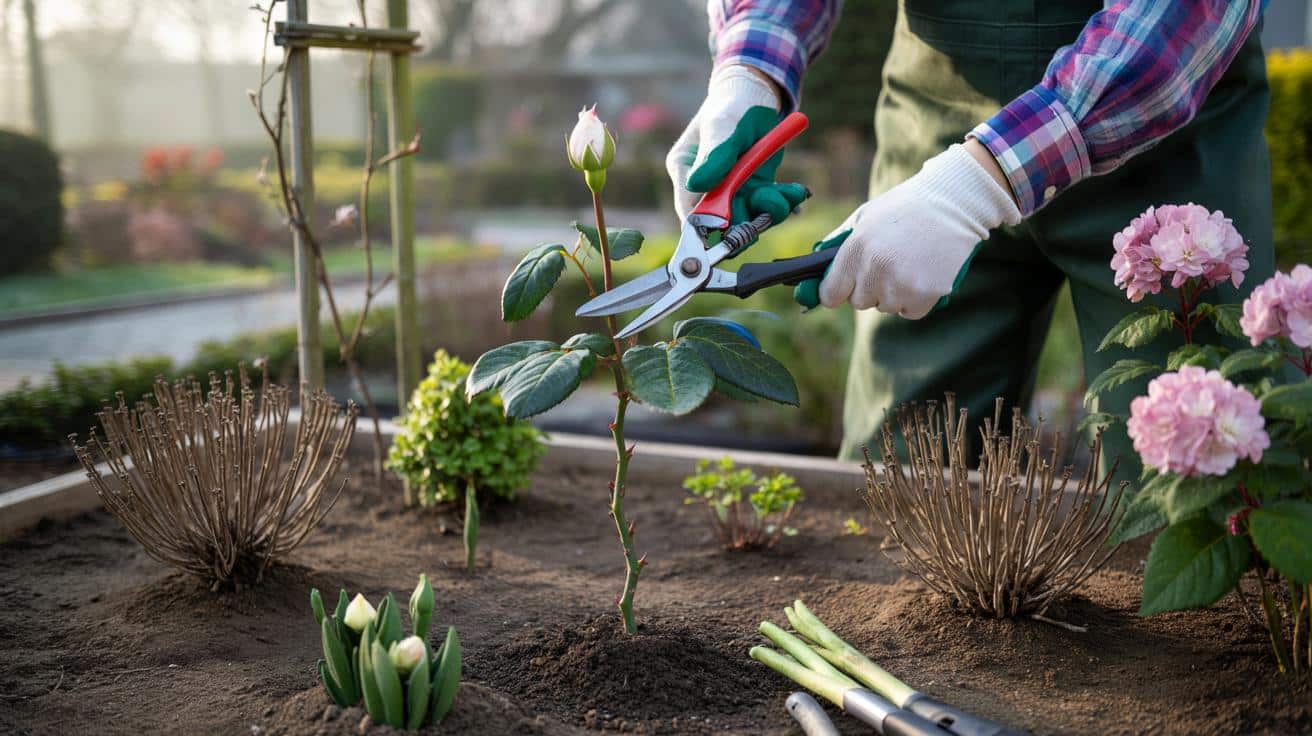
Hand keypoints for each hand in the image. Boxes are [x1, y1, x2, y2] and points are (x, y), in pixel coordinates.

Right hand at [666, 65, 808, 233]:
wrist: (755, 94)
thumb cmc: (731, 105)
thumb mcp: (722, 124)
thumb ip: (714, 155)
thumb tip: (697, 184)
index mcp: (686, 172)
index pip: (690, 211)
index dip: (708, 226)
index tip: (732, 225)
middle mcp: (705, 187)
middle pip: (720, 223)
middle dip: (747, 221)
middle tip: (771, 205)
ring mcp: (730, 191)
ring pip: (747, 219)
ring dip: (769, 212)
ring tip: (787, 194)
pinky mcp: (752, 190)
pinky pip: (765, 208)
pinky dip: (782, 203)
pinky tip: (794, 191)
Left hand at [794, 143, 1021, 318]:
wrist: (954, 202)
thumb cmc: (905, 207)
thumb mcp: (865, 217)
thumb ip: (839, 242)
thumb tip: (818, 264)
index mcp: (855, 251)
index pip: (831, 295)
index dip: (837, 292)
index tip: (844, 287)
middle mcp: (875, 272)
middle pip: (859, 302)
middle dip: (870, 288)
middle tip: (889, 262)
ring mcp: (901, 286)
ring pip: (886, 307)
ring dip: (894, 293)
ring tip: (910, 263)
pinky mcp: (926, 295)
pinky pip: (910, 311)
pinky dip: (916, 300)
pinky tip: (923, 274)